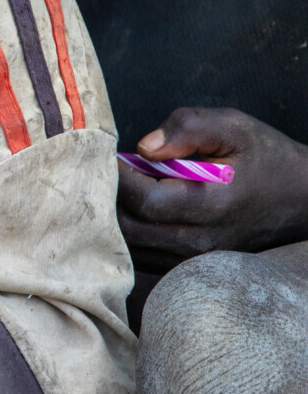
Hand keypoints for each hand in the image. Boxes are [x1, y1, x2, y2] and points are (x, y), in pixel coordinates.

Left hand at [118, 108, 307, 261]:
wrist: (303, 199)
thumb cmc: (267, 158)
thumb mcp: (235, 127)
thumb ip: (188, 128)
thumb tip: (144, 148)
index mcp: (211, 204)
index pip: (144, 200)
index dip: (118, 177)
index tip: (107, 155)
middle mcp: (201, 241)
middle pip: (129, 229)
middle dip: (110, 198)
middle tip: (106, 170)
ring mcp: (196, 259)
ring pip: (133, 248)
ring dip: (117, 217)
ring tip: (119, 186)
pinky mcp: (192, 266)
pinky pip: (144, 257)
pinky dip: (130, 233)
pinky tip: (135, 207)